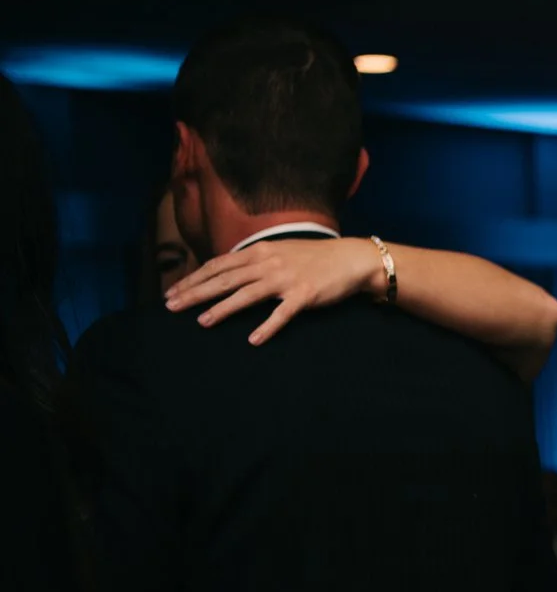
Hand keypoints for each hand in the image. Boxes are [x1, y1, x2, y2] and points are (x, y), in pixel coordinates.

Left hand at [165, 238, 381, 344]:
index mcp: (259, 251)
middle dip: (195, 293)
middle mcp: (267, 263)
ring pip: (246, 294)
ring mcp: (285, 279)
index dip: (193, 279)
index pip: (217, 265)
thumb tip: (229, 272)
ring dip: (223, 309)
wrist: (350, 258)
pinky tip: (253, 340)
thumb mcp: (279, 251)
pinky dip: (267, 327)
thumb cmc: (315, 258)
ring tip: (202, 322)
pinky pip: (282, 314)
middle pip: (224, 280)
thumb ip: (255, 260)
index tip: (172, 291)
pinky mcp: (304, 295)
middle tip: (171, 307)